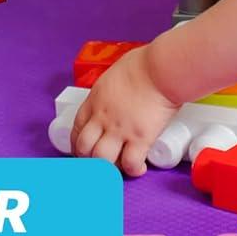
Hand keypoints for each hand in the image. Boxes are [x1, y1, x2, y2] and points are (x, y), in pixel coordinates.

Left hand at [70, 46, 179, 177]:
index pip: (76, 127)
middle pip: (84, 148)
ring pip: (102, 160)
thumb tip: (119, 95)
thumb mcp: (115, 75)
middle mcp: (103, 117)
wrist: (160, 70)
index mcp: (95, 100)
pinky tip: (139, 168)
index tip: (83, 149)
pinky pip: (130, 163)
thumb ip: (111, 90)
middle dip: (89, 158)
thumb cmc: (143, 65)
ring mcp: (119, 129)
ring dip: (109, 167)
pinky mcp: (140, 138)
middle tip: (100, 162)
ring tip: (120, 166)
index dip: (77, 143)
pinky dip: (133, 170)